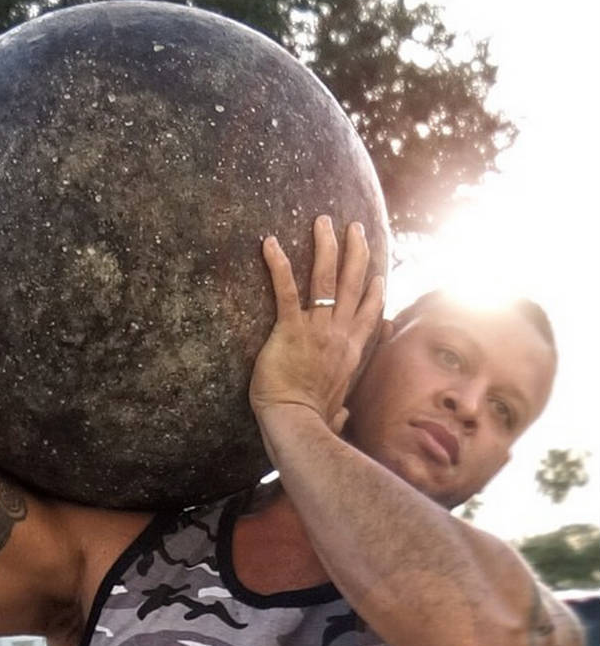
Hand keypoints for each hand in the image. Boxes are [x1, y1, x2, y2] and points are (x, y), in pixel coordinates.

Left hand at [249, 215, 383, 428]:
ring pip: (327, 279)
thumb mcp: (334, 413)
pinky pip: (286, 291)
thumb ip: (341, 410)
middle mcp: (339, 334)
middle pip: (354, 285)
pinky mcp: (290, 329)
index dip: (375, 291)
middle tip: (354, 227)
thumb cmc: (311, 422)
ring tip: (324, 221)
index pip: (368, 315)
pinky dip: (278, 265)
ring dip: (326, 247)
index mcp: (351, 353)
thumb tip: (344, 416)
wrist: (297, 424)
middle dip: (356, 252)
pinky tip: (269, 243)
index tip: (377, 273)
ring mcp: (317, 329)